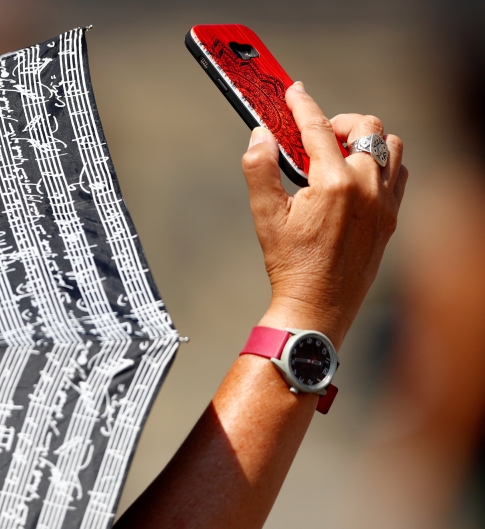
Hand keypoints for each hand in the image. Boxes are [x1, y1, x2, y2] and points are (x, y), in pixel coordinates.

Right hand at [241, 82, 407, 347]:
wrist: (316, 306)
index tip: (293, 91)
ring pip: (390, 146)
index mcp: (333, 184)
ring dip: (367, 140)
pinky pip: (399, 173)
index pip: (318, 129)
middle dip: (340, 121)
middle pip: (366, 127)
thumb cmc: (288, 264)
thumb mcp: (264, 216)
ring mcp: (384, 203)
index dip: (303, 105)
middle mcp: (366, 187)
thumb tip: (260, 135)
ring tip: (341, 153)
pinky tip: (359, 176)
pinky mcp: (391, 218)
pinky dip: (382, 163)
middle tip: (318, 134)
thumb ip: (260, 169)